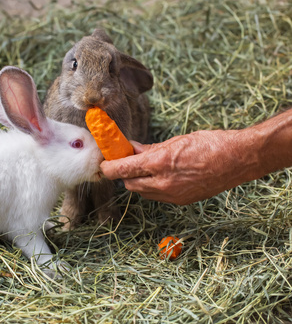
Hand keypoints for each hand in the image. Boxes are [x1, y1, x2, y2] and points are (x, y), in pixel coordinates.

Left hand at [100, 130, 254, 204]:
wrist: (238, 160)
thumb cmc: (209, 144)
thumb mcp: (175, 141)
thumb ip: (149, 148)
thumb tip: (131, 148)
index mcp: (159, 164)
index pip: (121, 170)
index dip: (108, 167)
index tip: (104, 163)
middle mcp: (163, 184)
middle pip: (129, 184)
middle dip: (123, 174)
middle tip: (124, 160)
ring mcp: (172, 195)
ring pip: (141, 192)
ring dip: (136, 181)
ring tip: (144, 166)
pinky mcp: (181, 201)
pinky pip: (156, 196)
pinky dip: (151, 187)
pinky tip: (159, 175)